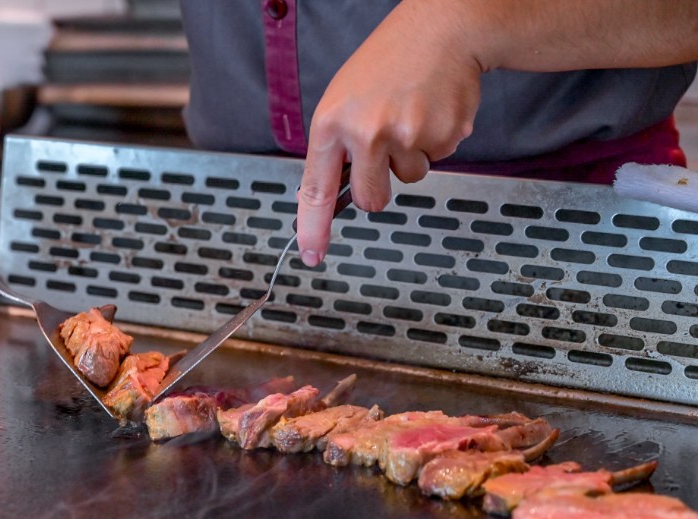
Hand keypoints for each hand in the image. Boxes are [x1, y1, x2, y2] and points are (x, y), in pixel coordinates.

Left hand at [296, 1, 482, 265]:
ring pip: (409, 179)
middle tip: (385, 147)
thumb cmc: (389, 62)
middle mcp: (366, 132)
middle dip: (379, 186)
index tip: (310, 254)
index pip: (316, 189)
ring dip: (411, 156)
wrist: (443, 29)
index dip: (313, 228)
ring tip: (410, 114)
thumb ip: (337, 146)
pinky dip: (437, 140)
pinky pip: (438, 159)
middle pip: (371, 199)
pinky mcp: (442, 136)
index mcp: (332, 123)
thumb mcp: (344, 99)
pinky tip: (432, 108)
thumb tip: (336, 195)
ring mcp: (406, 136)